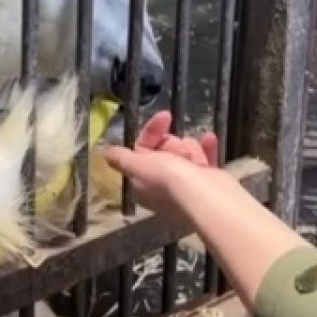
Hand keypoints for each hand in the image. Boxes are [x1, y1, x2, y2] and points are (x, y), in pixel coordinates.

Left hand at [102, 111, 252, 227]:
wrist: (209, 199)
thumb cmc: (170, 181)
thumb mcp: (138, 166)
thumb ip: (121, 159)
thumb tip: (106, 153)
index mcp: (141, 182)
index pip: (141, 149)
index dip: (151, 132)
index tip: (165, 117)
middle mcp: (160, 184)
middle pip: (164, 150)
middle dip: (173, 144)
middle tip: (181, 152)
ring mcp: (185, 184)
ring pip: (184, 154)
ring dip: (190, 149)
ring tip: (194, 161)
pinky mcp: (206, 182)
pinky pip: (204, 158)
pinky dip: (206, 148)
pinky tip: (210, 138)